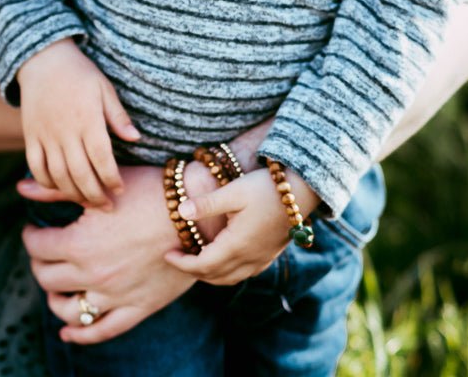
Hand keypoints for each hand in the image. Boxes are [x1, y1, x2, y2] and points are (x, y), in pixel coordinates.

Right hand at [18, 38, 139, 206]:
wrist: (43, 59)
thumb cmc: (79, 73)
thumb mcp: (104, 88)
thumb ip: (118, 116)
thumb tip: (136, 138)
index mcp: (87, 119)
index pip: (102, 158)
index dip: (112, 178)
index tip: (120, 189)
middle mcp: (65, 130)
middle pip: (81, 173)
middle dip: (95, 195)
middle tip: (107, 207)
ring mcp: (45, 134)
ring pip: (58, 175)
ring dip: (73, 193)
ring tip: (87, 202)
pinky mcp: (31, 135)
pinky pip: (36, 166)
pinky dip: (46, 182)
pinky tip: (59, 187)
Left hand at [19, 165, 193, 343]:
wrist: (194, 213)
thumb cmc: (148, 191)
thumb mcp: (99, 186)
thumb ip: (56, 190)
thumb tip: (20, 188)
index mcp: (80, 244)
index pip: (38, 248)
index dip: (31, 238)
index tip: (33, 230)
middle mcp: (94, 275)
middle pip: (48, 278)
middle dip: (40, 264)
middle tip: (44, 252)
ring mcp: (115, 296)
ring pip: (70, 310)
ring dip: (55, 299)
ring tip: (55, 285)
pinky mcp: (137, 308)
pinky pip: (102, 331)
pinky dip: (81, 335)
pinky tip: (68, 332)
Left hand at [165, 167, 319, 285]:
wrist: (301, 191)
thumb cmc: (265, 188)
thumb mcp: (233, 191)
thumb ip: (206, 203)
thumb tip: (180, 211)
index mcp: (236, 245)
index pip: (203, 265)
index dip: (182, 263)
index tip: (166, 254)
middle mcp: (249, 258)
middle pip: (215, 276)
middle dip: (192, 271)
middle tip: (176, 257)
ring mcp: (261, 259)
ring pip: (229, 278)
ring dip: (209, 274)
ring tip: (194, 259)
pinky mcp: (269, 256)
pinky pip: (243, 273)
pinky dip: (226, 272)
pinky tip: (220, 258)